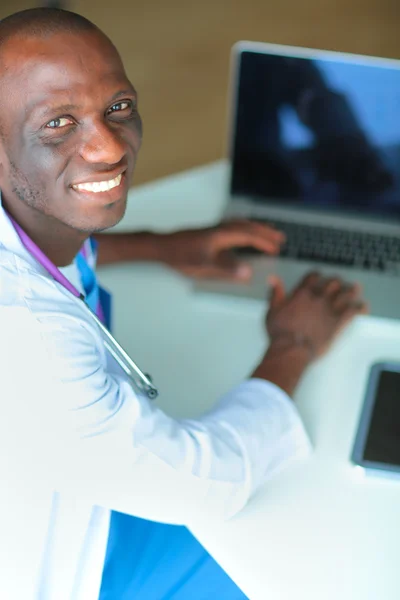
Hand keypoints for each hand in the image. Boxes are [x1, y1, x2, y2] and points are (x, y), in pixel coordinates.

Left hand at [161, 219, 284, 280]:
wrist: (162, 247)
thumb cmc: (181, 257)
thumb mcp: (204, 266)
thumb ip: (226, 269)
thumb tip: (247, 272)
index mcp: (222, 236)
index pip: (249, 237)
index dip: (264, 243)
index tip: (276, 249)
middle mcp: (220, 229)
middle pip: (248, 227)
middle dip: (265, 232)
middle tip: (281, 237)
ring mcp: (215, 228)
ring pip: (241, 224)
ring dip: (256, 227)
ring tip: (268, 230)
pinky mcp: (210, 231)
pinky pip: (234, 224)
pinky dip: (245, 226)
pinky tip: (244, 230)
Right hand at [266, 271, 368, 359]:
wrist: (292, 349)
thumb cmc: (280, 333)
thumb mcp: (272, 310)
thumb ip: (275, 293)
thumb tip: (273, 280)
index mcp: (302, 293)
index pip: (313, 276)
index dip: (317, 275)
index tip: (319, 277)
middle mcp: (318, 298)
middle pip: (333, 282)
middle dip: (336, 282)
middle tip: (338, 284)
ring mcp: (330, 309)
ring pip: (347, 293)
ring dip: (352, 290)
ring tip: (355, 289)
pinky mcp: (338, 322)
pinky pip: (354, 311)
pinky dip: (360, 308)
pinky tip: (362, 307)